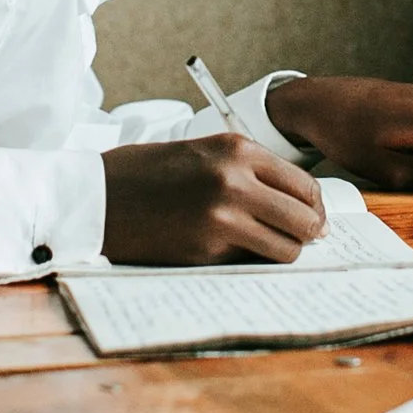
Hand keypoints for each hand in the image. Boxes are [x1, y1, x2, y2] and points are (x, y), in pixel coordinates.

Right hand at [99, 134, 327, 264]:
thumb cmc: (147, 172)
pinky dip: (250, 261)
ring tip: (269, 249)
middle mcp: (236, 181)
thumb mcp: (202, 151)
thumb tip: (294, 202)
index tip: (315, 219)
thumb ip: (247, 170)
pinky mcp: (206, 250)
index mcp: (237, 150)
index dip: (316, 207)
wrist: (96, 197)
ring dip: (284, 253)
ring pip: (286, 249)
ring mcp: (222, 218)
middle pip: (304, 219)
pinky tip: (234, 252)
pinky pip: (250, 262)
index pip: (304, 185)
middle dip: (309, 233)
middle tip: (305, 240)